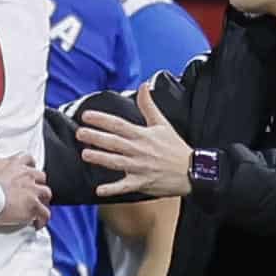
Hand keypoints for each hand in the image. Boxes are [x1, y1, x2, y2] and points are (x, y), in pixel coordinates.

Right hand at [0, 125, 50, 228]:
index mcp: (16, 164)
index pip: (29, 160)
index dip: (30, 166)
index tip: (28, 172)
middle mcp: (28, 176)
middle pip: (41, 178)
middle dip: (38, 184)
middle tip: (31, 192)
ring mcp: (32, 191)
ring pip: (46, 194)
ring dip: (42, 200)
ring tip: (36, 208)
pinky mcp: (33, 206)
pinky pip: (44, 213)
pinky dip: (42, 219)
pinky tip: (36, 223)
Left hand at [78, 83, 194, 197]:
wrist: (194, 171)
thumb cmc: (175, 148)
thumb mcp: (162, 124)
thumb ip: (148, 105)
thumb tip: (143, 86)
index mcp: (143, 135)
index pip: (119, 125)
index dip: (102, 119)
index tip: (86, 116)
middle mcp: (140, 150)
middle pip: (115, 142)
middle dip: (96, 137)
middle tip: (80, 133)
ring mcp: (141, 167)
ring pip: (117, 162)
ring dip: (101, 158)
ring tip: (85, 154)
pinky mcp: (143, 182)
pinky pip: (126, 186)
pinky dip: (113, 189)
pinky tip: (99, 190)